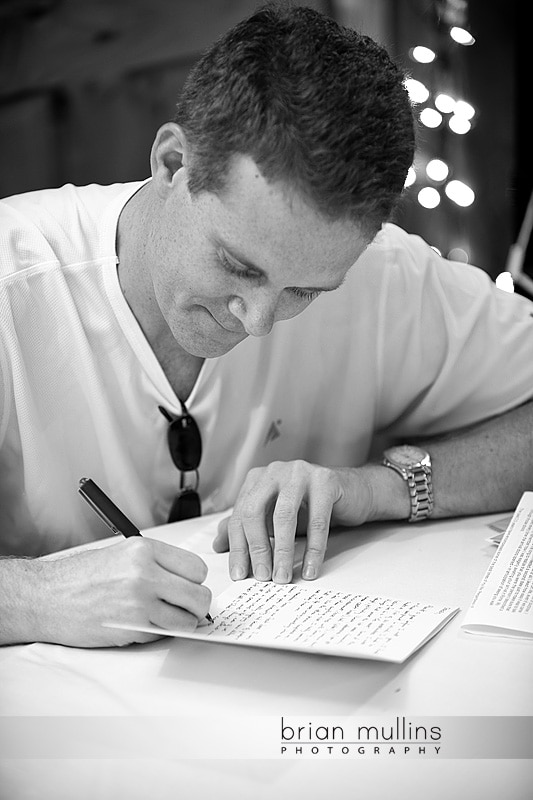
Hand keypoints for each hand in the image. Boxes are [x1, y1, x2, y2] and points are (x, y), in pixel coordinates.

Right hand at [28, 538, 210, 646]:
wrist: (47, 597)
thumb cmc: (81, 576)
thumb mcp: (123, 554)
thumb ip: (157, 565)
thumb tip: (188, 582)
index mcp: (144, 550)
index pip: (196, 567)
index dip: (195, 580)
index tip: (187, 585)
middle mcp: (144, 574)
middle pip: (199, 595)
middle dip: (196, 604)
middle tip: (185, 606)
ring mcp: (139, 603)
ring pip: (188, 620)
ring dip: (183, 622)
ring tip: (166, 616)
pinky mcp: (131, 629)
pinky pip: (166, 634)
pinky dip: (162, 633)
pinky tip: (145, 623)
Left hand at [212, 460, 374, 583]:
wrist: (352, 493)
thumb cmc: (310, 506)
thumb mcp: (274, 517)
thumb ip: (246, 527)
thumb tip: (218, 544)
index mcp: (257, 479)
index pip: (240, 515)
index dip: (237, 547)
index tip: (239, 574)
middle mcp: (275, 471)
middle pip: (255, 511)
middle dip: (256, 548)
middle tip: (262, 576)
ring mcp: (300, 472)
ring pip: (285, 515)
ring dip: (282, 551)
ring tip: (282, 576)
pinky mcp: (326, 480)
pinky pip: (317, 520)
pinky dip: (313, 549)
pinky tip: (309, 568)